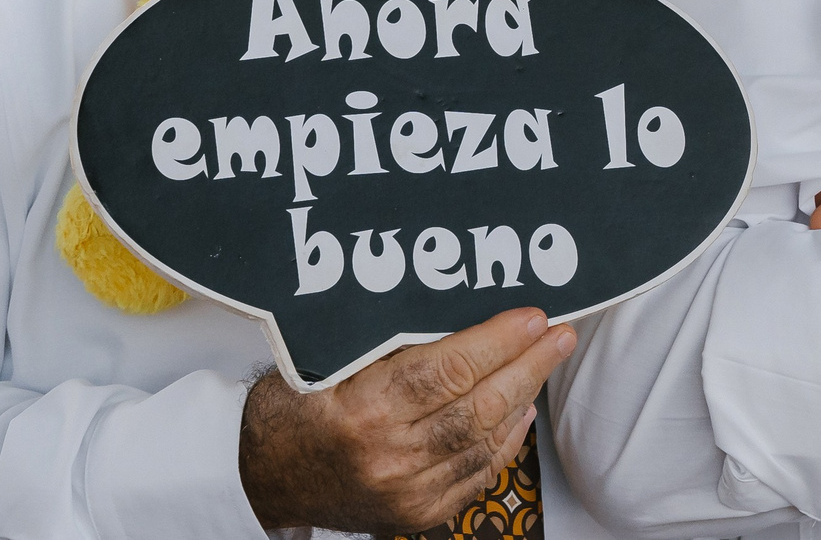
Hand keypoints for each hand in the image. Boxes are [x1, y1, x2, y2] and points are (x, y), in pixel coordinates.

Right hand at [238, 307, 577, 531]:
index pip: (447, 370)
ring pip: (483, 442)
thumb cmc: (294, 405)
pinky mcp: (413, 513)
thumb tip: (465, 307)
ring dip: (522, 397)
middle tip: (558, 334)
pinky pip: (475, 476)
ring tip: (545, 362)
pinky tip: (522, 410)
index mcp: (361, 412)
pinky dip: (504, 442)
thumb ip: (392, 341)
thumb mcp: (330, 359)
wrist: (262, 475)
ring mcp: (403, 493)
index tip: (532, 316)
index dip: (497, 341)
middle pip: (476, 407)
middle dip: (527, 365)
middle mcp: (386, 458)